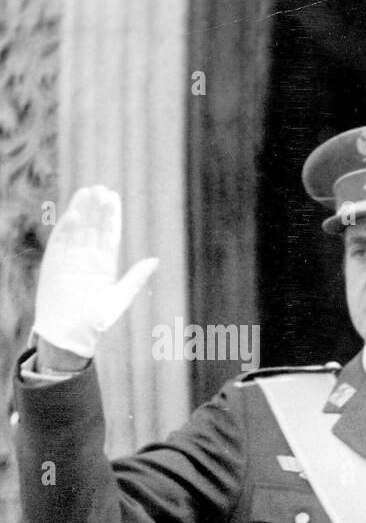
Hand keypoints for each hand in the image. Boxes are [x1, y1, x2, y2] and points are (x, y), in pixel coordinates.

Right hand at [33, 186, 157, 359]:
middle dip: (98, 208)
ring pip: (77, 230)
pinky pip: (60, 241)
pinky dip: (65, 227)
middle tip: (103, 188)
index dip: (112, 216)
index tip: (114, 197)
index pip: (110, 234)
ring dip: (82, 211)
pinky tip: (74, 213)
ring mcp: (69, 259)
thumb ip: (136, 278)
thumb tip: (155, 260)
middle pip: (93, 227)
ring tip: (88, 192)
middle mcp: (87, 258)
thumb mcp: (120, 298)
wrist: (70, 335)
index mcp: (105, 264)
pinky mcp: (53, 263)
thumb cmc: (96, 321)